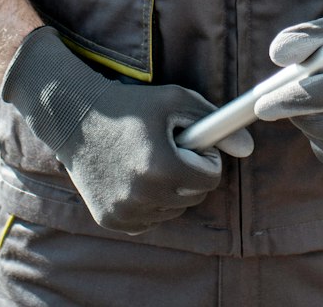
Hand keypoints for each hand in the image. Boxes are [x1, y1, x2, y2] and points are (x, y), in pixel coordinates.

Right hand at [1, 26, 252, 234]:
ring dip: (170, 189)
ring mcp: (125, 212)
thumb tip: (248, 148)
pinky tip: (131, 176)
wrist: (74, 118)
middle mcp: (143, 195)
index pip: (210, 178)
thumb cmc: (130, 106)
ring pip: (173, 210)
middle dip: (189, 174)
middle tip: (168, 149)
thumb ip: (216, 124)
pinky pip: (150, 220)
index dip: (204, 157)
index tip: (188, 142)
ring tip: (147, 160)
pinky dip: (149, 202)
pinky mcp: (111, 221)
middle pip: (194, 197)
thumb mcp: (176, 101)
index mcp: (162, 167)